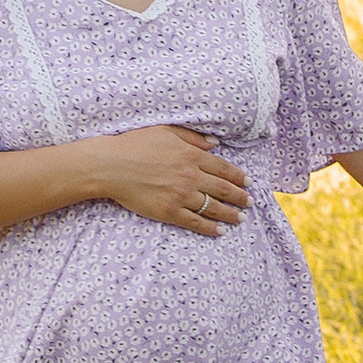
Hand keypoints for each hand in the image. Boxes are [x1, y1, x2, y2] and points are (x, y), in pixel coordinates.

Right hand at [93, 126, 250, 235]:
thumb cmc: (135, 144)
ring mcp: (181, 195)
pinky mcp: (169, 212)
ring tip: (240, 218)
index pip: (223, 168)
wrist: (112, 166)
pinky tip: (219, 231)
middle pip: (223, 189)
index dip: (238, 177)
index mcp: (192, 155)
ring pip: (213, 207)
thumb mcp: (166, 131)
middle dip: (240, 197)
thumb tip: (214, 143)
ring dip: (230, 214)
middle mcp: (191, 176)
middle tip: (250, 202)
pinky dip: (209, 228)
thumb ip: (192, 137)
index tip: (248, 182)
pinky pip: (195, 222)